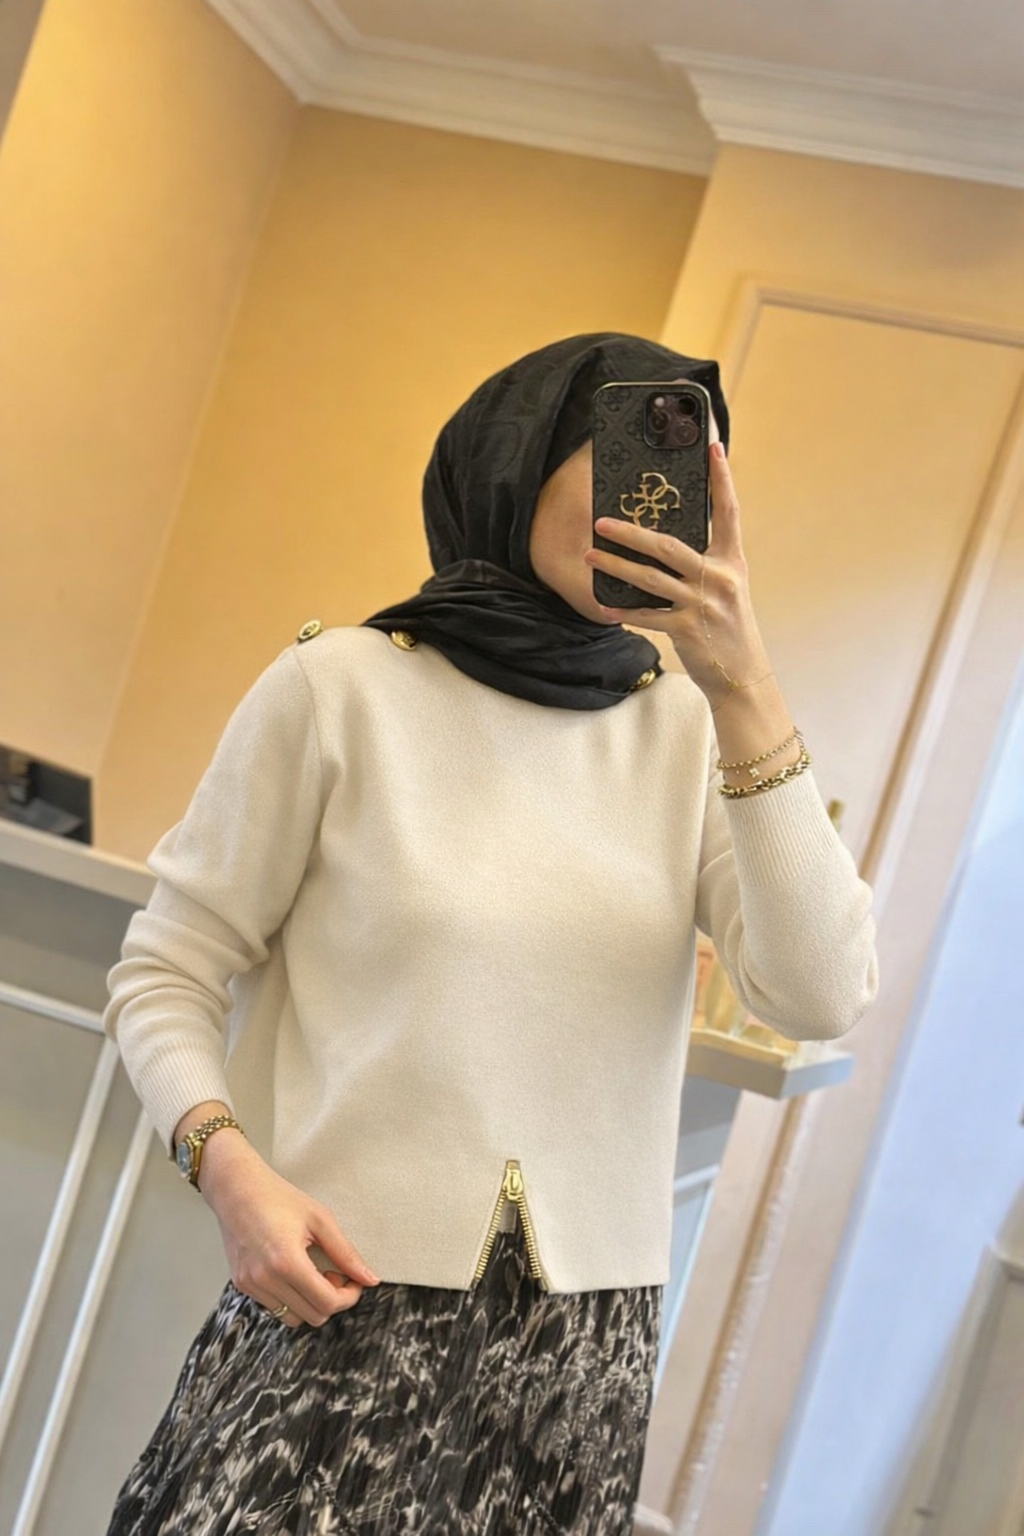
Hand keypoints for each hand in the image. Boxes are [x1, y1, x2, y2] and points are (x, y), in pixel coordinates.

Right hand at [198, 1129, 379, 1328]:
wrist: (236, 1188)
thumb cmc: (277, 1197)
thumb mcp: (320, 1219)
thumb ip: (346, 1253)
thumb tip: (369, 1278)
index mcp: (286, 1261)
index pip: (327, 1303)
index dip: (348, 1297)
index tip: (354, 1281)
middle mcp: (265, 1279)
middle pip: (313, 1316)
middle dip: (332, 1300)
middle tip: (335, 1274)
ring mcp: (250, 1285)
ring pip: (293, 1318)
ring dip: (310, 1303)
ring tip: (314, 1273)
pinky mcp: (241, 1285)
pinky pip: (274, 1307)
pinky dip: (291, 1299)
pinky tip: (294, 1273)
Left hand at [586, 442, 771, 709]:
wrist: (741, 675)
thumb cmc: (728, 628)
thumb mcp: (726, 588)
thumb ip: (704, 564)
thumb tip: (665, 541)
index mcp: (731, 562)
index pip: (728, 512)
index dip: (722, 480)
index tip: (714, 448)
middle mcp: (718, 578)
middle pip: (669, 545)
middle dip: (631, 532)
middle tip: (602, 521)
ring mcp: (702, 604)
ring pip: (650, 578)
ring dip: (616, 566)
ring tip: (591, 555)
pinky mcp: (687, 630)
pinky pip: (647, 616)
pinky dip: (624, 612)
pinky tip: (604, 607)